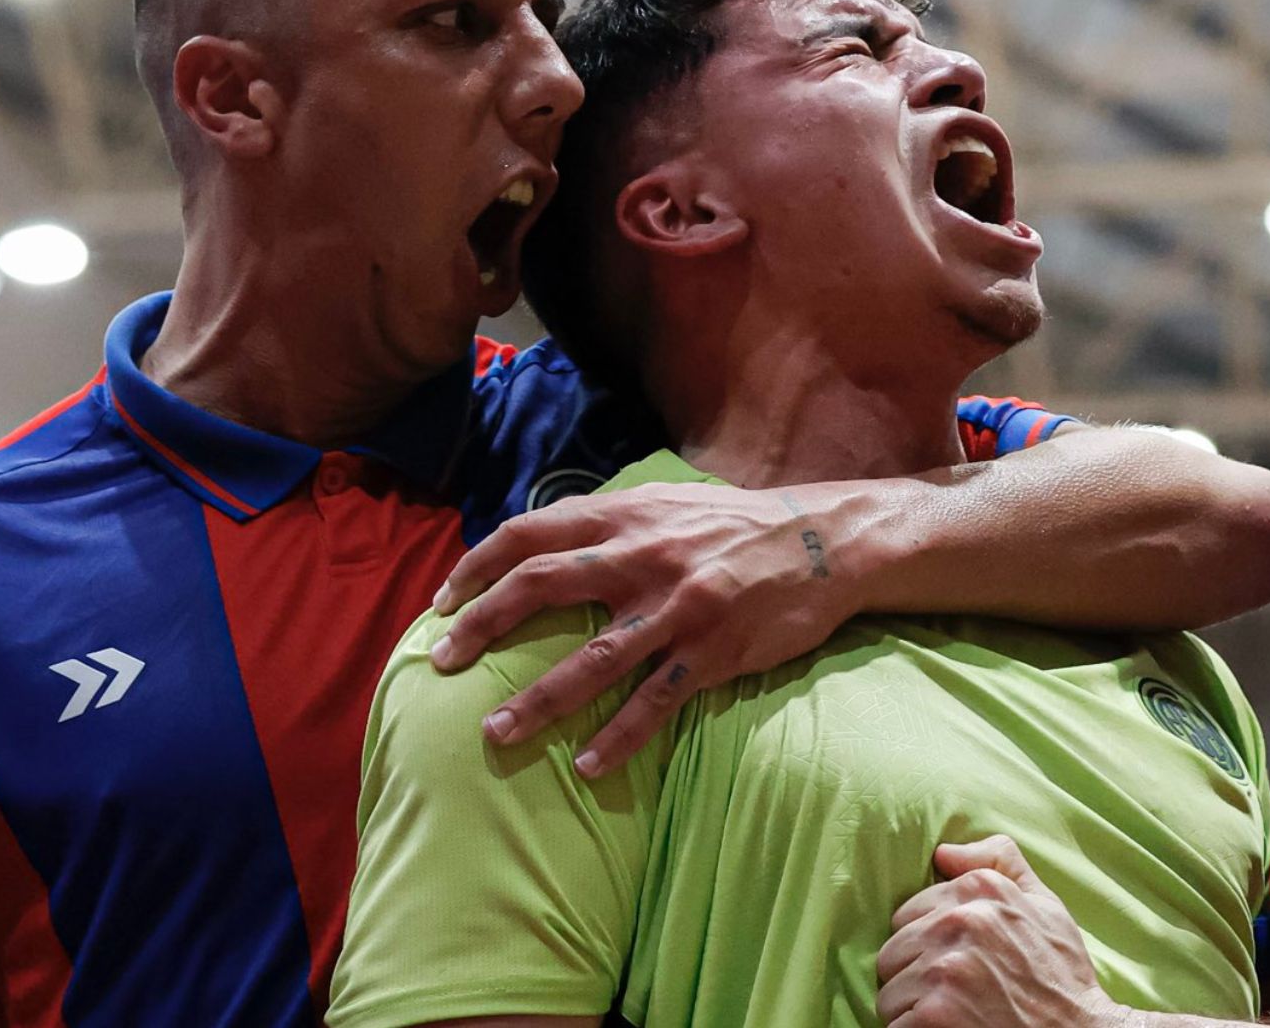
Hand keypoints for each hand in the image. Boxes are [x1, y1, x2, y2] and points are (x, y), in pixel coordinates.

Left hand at [429, 482, 860, 774]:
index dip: (478, 566)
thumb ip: (610, 523)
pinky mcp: (714, 651)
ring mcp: (679, 607)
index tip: (444, 602)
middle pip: (542, 587)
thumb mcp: (669, 503)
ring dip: (538, 700)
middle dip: (482, 626)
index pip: (530, 533)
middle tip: (443, 663)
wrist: (826, 542)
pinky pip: (656, 701)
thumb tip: (544, 544)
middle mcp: (645, 556)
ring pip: (593, 659)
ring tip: (495, 732)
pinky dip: (619, 737)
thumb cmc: (739, 525)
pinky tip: (587, 766)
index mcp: (627, 515)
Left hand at [877, 835, 1122, 1027]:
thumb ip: (999, 862)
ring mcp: (945, 968)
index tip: (956, 963)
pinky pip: (895, 1025)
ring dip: (912, 1011)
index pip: (909, 914)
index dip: (928, 944)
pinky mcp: (935, 1013)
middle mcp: (959, 921)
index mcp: (980, 889)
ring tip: (951, 1016)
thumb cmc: (1060, 974)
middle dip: (914, 977)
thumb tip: (943, 852)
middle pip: (893, 952)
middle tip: (953, 995)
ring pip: (889, 992)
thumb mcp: (1044, 905)